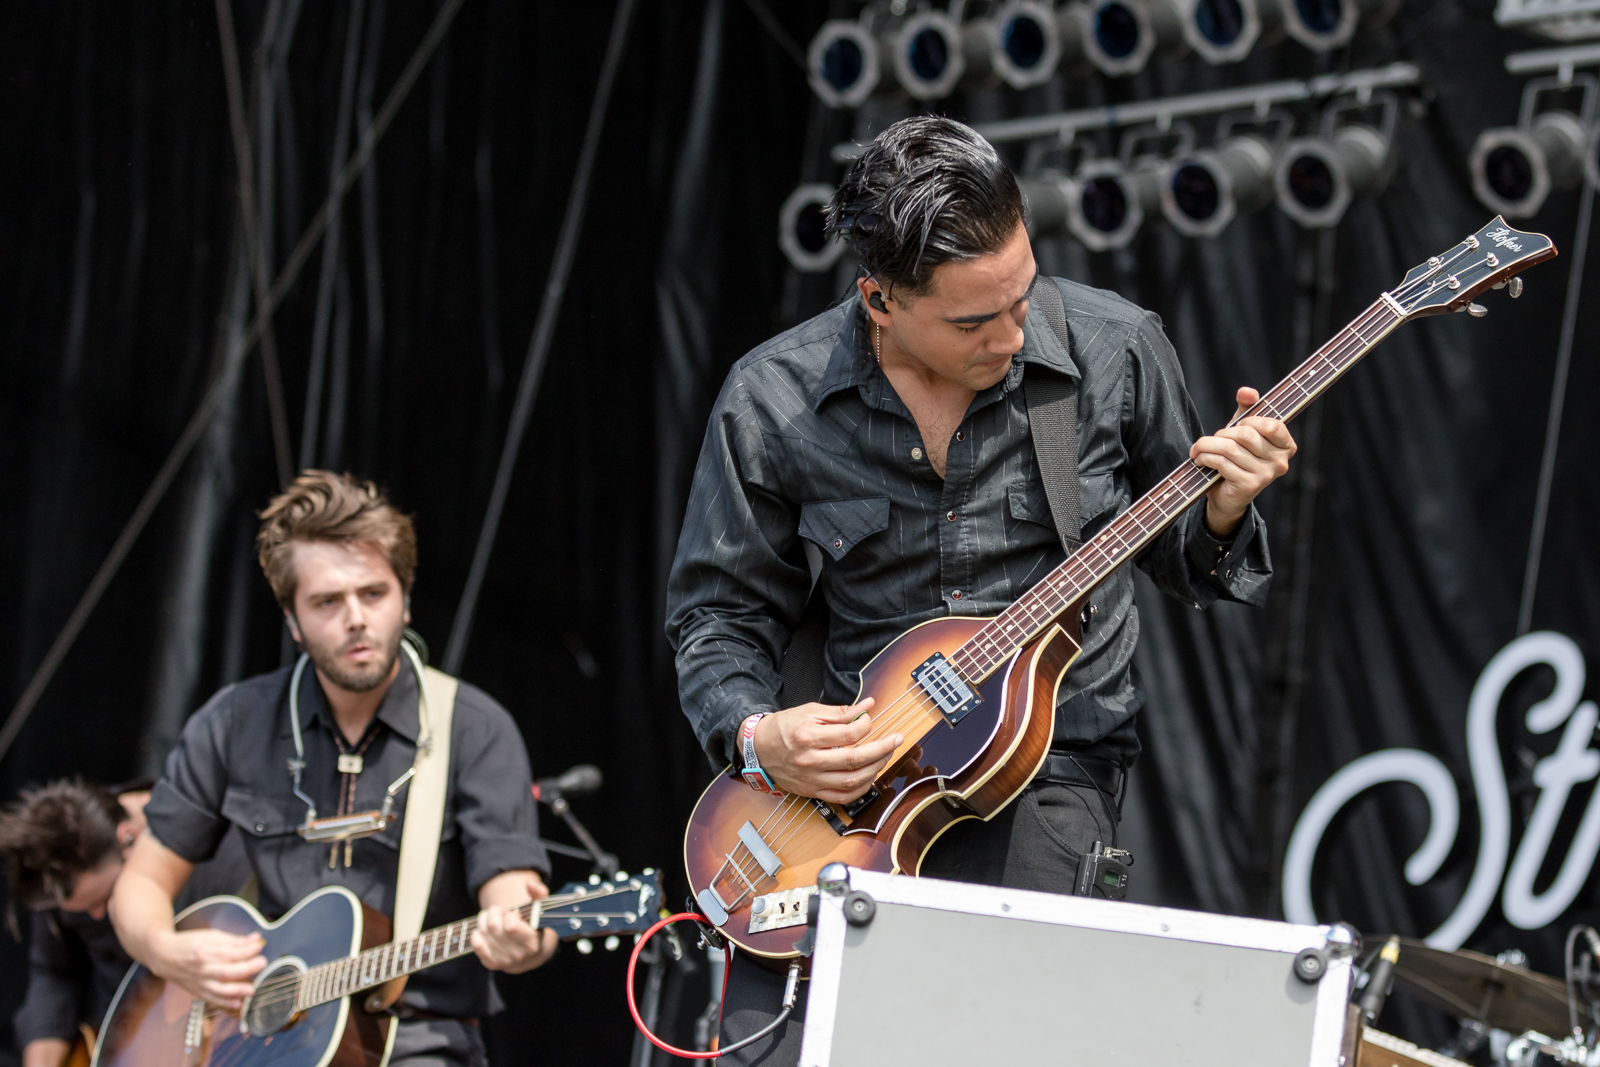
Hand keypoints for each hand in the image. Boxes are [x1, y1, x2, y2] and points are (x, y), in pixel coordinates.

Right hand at [148, 928, 266, 1011]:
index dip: (247, 950)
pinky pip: (212, 1000)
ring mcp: (198, 982)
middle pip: (226, 972)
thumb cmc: (189, 944)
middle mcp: (200, 969)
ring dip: (237, 991)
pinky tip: (238, 1003)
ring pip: (219, 990)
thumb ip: (233, 940)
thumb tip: (256, 939)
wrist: (163, 956)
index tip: (258, 946)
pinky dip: (225, 1003)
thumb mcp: (210, 936)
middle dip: (247, 969)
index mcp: (204, 951)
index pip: (229, 953)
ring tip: (252, 989)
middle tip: (262, 963)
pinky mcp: (197, 992)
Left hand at [472, 875, 557, 974]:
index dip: (508, 915)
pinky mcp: (492, 964)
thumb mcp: (541, 910)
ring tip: (492, 919)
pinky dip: (477, 934)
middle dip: (493, 913)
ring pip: (483, 934)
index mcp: (532, 942)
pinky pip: (477, 945)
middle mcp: (519, 955)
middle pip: (493, 927)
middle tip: (499, 912)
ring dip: (483, 921)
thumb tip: (530, 884)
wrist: (531, 953)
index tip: (513, 914)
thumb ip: (539, 894)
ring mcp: (505, 961)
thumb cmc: (535, 927)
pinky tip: (484, 930)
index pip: (509, 926)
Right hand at [753, 699, 900, 803]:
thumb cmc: (783, 728)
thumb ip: (840, 712)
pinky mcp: (812, 791)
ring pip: (852, 781)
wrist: (758, 749)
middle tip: (896, 740)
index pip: (849, 734)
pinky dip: (861, 790)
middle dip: (882, 749)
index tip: (870, 720)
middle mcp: (810, 761)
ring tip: (886, 756)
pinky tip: (870, 777)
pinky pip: (842, 797)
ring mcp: (812, 779)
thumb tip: (867, 706)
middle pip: (855, 759)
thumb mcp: (809, 711)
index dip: (866, 726)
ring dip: (875, 769)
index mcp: (808, 737)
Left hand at [1190, 386, 1296, 536]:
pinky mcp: (1248, 486)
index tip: (1237, 425)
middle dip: (1222, 433)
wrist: (1228, 496)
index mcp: (1286, 446)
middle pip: (1246, 435)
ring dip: (1207, 446)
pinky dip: (1206, 458)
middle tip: (1211, 439)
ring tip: (1199, 449)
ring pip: (1230, 448)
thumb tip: (1246, 391)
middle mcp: (1280, 462)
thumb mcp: (1243, 430)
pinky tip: (1200, 460)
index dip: (1249, 421)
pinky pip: (1222, 463)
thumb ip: (1247, 408)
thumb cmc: (1238, 458)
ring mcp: (1266, 475)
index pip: (1271, 424)